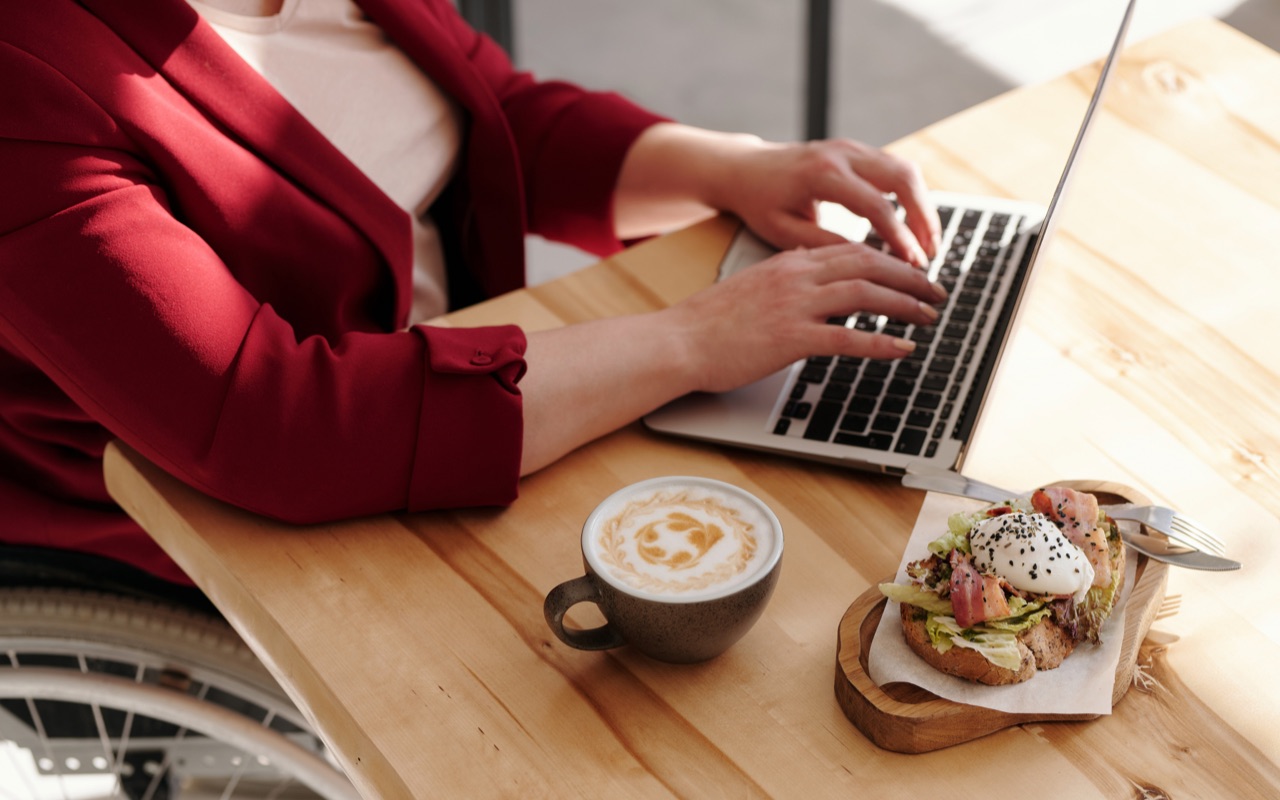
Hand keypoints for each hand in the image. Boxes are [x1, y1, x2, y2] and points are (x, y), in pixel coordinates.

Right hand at [664, 241, 946, 393]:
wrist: (679, 341)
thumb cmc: (709, 322)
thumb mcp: (751, 285)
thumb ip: (784, 276)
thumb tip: (808, 270)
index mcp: (788, 261)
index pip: (852, 250)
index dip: (890, 259)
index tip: (912, 271)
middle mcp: (797, 276)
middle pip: (869, 264)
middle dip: (910, 276)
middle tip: (936, 291)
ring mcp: (795, 306)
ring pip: (866, 294)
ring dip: (905, 304)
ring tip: (928, 316)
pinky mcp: (792, 338)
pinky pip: (849, 337)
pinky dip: (882, 342)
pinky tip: (903, 349)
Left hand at [711, 138, 941, 267]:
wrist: (745, 168)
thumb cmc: (760, 203)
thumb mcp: (783, 231)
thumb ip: (824, 244)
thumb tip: (866, 264)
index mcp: (823, 174)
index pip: (875, 207)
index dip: (899, 238)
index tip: (914, 264)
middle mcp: (842, 154)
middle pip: (902, 179)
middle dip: (924, 218)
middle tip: (931, 254)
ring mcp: (852, 147)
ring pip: (905, 170)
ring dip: (923, 206)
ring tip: (929, 242)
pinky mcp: (857, 150)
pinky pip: (895, 169)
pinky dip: (911, 196)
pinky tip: (915, 224)